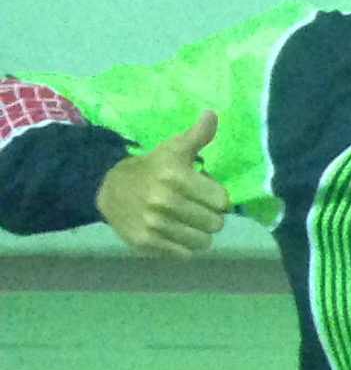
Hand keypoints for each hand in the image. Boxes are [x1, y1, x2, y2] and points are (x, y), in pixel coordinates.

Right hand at [96, 112, 227, 255]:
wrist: (108, 188)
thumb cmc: (151, 168)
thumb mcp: (173, 149)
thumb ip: (197, 137)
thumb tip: (213, 115)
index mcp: (176, 177)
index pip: (222, 201)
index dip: (216, 197)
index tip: (203, 192)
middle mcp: (165, 202)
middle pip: (216, 224)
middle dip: (208, 216)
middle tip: (193, 208)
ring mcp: (155, 225)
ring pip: (203, 242)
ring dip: (198, 233)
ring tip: (185, 221)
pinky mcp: (147, 243)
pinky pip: (185, 255)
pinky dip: (183, 247)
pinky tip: (173, 233)